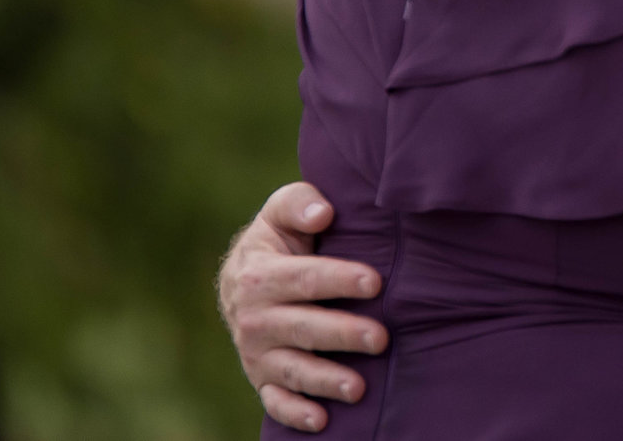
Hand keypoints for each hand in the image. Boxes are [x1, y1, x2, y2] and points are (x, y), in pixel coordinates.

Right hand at [216, 182, 387, 432]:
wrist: (242, 279)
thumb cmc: (279, 239)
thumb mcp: (281, 211)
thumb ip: (300, 204)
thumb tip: (323, 213)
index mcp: (259, 275)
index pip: (304, 279)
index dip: (340, 280)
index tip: (376, 282)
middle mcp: (254, 318)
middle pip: (303, 328)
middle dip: (342, 334)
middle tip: (381, 338)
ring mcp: (256, 353)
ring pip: (292, 370)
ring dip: (324, 381)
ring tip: (359, 388)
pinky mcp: (261, 379)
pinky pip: (275, 402)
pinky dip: (295, 414)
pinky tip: (322, 421)